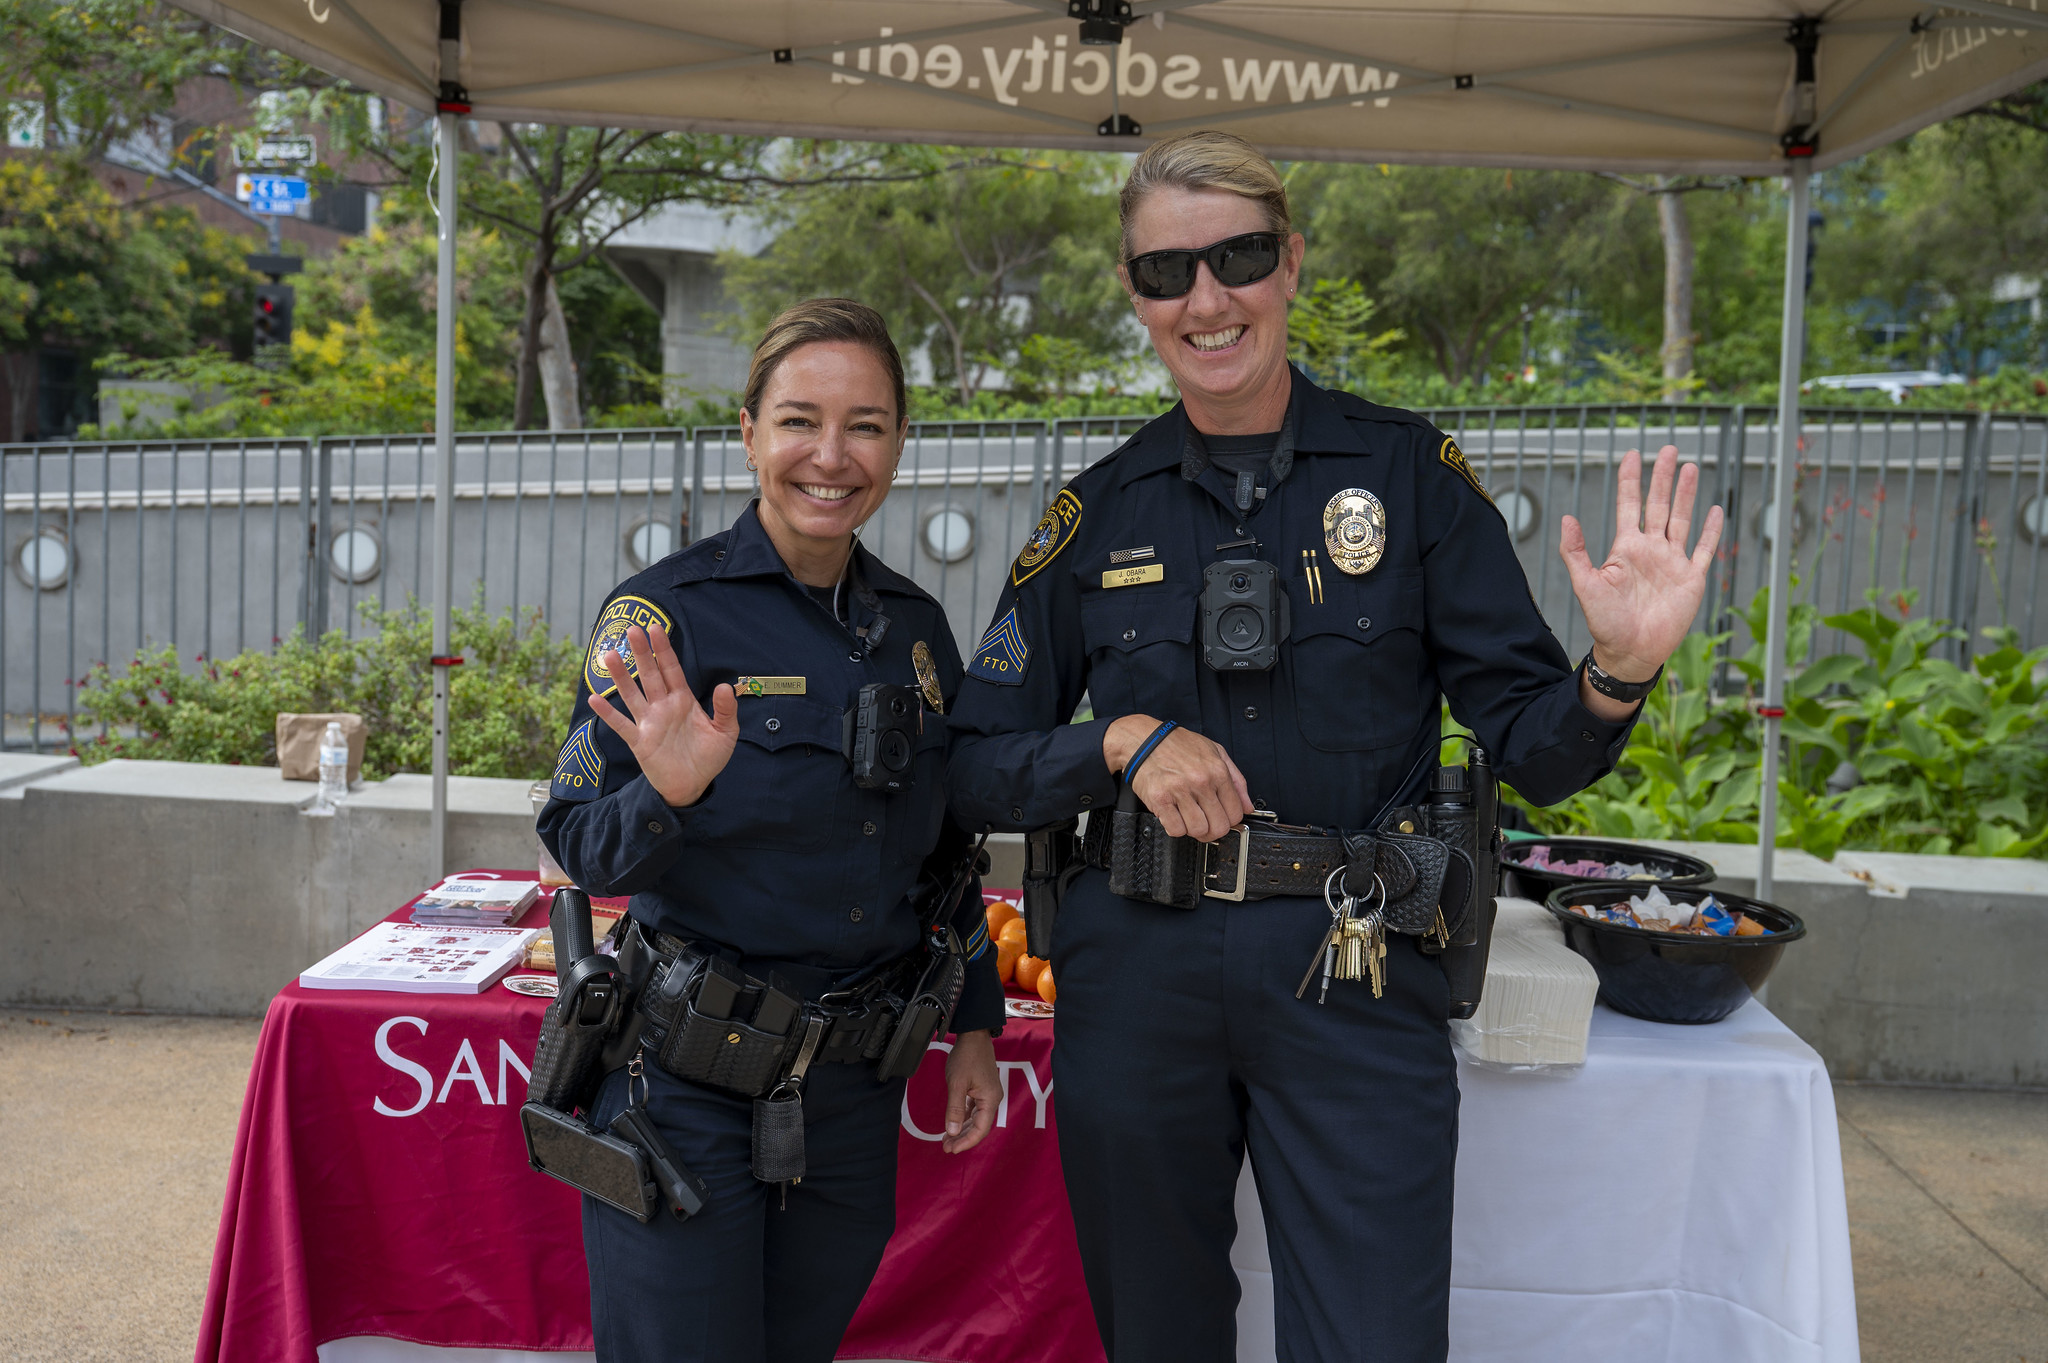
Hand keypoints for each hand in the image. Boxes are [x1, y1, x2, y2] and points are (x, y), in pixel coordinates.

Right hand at [585, 623, 738, 807]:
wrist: (693, 785)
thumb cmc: (708, 757)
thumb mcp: (725, 732)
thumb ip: (726, 709)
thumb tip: (725, 685)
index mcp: (683, 701)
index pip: (671, 669)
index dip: (663, 649)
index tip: (655, 628)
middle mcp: (663, 707)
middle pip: (650, 675)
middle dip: (641, 653)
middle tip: (631, 630)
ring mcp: (649, 723)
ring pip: (632, 694)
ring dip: (621, 676)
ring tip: (610, 655)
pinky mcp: (640, 742)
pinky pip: (622, 725)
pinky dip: (608, 713)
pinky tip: (596, 699)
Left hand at [943, 1030, 999, 1154]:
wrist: (974, 1036)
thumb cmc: (966, 1057)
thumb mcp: (957, 1084)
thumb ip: (954, 1109)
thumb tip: (951, 1131)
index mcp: (990, 1099)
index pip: (980, 1129)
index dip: (966, 1142)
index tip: (951, 1149)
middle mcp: (992, 1099)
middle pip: (979, 1127)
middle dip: (962, 1138)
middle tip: (946, 1148)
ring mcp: (988, 1095)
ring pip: (976, 1119)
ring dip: (961, 1130)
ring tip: (946, 1140)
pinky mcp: (982, 1090)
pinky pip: (973, 1110)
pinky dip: (963, 1118)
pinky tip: (953, 1125)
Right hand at [1103, 715, 1253, 842]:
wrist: (1143, 741)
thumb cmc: (1177, 745)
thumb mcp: (1215, 752)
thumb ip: (1236, 779)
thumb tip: (1247, 805)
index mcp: (1217, 771)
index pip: (1235, 812)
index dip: (1230, 820)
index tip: (1223, 818)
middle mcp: (1200, 782)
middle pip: (1219, 826)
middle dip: (1214, 830)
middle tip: (1206, 823)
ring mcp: (1180, 791)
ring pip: (1198, 831)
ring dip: (1194, 829)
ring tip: (1189, 818)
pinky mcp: (1160, 800)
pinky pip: (1176, 830)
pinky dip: (1176, 828)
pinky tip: (1175, 817)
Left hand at [1559, 446, 1723, 684]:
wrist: (1630, 652)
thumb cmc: (1605, 622)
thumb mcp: (1585, 584)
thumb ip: (1575, 552)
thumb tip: (1566, 518)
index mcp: (1625, 548)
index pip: (1629, 505)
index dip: (1631, 480)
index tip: (1633, 454)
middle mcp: (1650, 549)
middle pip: (1658, 504)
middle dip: (1663, 477)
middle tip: (1669, 449)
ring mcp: (1672, 562)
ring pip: (1682, 520)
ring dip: (1686, 495)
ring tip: (1690, 467)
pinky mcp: (1692, 579)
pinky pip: (1705, 550)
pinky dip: (1711, 531)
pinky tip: (1716, 509)